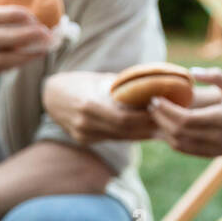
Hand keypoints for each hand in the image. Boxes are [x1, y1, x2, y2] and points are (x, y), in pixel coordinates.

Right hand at [41, 70, 157, 142]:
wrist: (50, 96)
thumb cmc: (81, 81)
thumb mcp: (101, 79)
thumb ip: (124, 87)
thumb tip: (154, 88)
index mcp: (88, 106)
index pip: (124, 119)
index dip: (146, 118)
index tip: (164, 111)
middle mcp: (85, 124)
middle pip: (126, 131)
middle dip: (150, 128)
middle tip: (171, 122)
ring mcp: (84, 135)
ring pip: (122, 138)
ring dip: (144, 134)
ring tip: (164, 127)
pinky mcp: (85, 141)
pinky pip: (114, 138)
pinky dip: (131, 135)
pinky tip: (147, 130)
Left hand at [150, 68, 221, 156]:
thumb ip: (216, 76)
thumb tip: (192, 72)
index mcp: (221, 118)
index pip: (184, 118)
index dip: (166, 110)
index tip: (155, 98)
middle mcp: (216, 136)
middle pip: (178, 131)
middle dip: (160, 118)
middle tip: (152, 105)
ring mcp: (215, 147)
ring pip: (179, 143)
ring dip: (164, 131)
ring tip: (158, 116)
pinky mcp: (214, 154)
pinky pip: (187, 150)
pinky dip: (173, 141)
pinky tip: (169, 129)